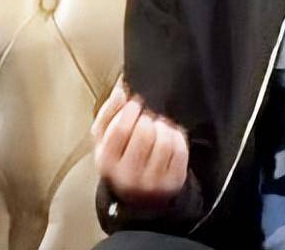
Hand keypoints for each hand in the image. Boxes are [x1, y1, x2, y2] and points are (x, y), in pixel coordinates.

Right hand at [91, 81, 188, 206]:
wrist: (137, 196)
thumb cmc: (119, 159)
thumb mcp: (104, 139)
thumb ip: (108, 111)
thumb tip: (121, 88)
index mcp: (107, 162)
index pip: (120, 129)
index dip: (130, 110)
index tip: (135, 104)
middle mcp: (128, 176)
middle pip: (145, 132)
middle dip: (147, 119)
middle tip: (146, 119)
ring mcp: (152, 182)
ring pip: (165, 138)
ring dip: (163, 126)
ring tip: (157, 128)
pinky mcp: (173, 182)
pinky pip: (180, 148)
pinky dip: (177, 136)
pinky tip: (169, 137)